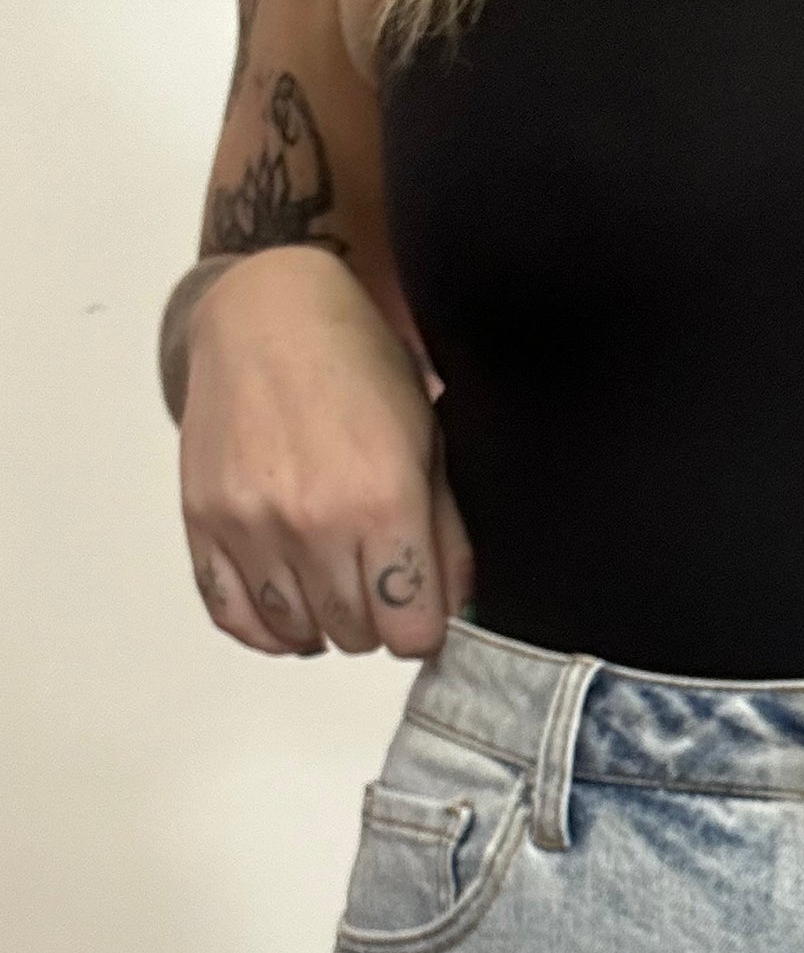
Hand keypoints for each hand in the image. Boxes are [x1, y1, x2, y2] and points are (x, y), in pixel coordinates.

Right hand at [179, 246, 473, 658]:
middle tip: (378, 582)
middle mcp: (312, 523)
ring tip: (335, 584)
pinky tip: (290, 604)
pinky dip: (266, 626)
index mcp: (383, 503)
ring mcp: (250, 526)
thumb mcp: (429, 444)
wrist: (268, 316)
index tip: (421, 607)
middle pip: (356, 637)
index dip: (423, 627)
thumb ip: (446, 536)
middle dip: (378, 622)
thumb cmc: (360, 372)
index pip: (411, 631)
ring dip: (323, 623)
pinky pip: (233, 616)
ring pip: (296, 633)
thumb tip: (451, 612)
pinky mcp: (203, 522)